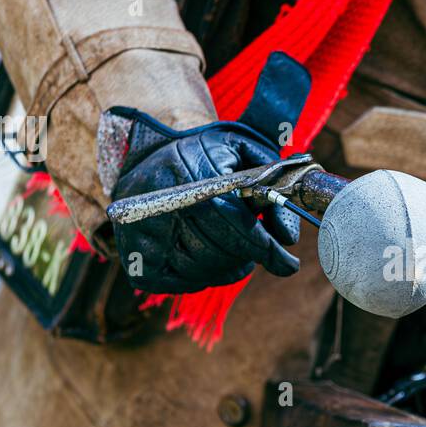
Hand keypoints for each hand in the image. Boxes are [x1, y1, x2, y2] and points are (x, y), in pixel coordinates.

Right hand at [107, 52, 309, 292]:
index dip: (261, 245)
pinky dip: (204, 275)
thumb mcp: (243, 145)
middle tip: (267, 251)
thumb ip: (277, 171)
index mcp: (186, 164)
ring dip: (230, 265)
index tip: (287, 262)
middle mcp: (155, 197)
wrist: (146, 157)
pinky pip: (179, 281)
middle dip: (250, 253)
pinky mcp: (131, 255)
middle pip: (217, 247)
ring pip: (200, 268)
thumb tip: (293, 229)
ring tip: (241, 249)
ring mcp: (137, 229)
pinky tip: (213, 255)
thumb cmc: (209, 154)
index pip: (228, 216)